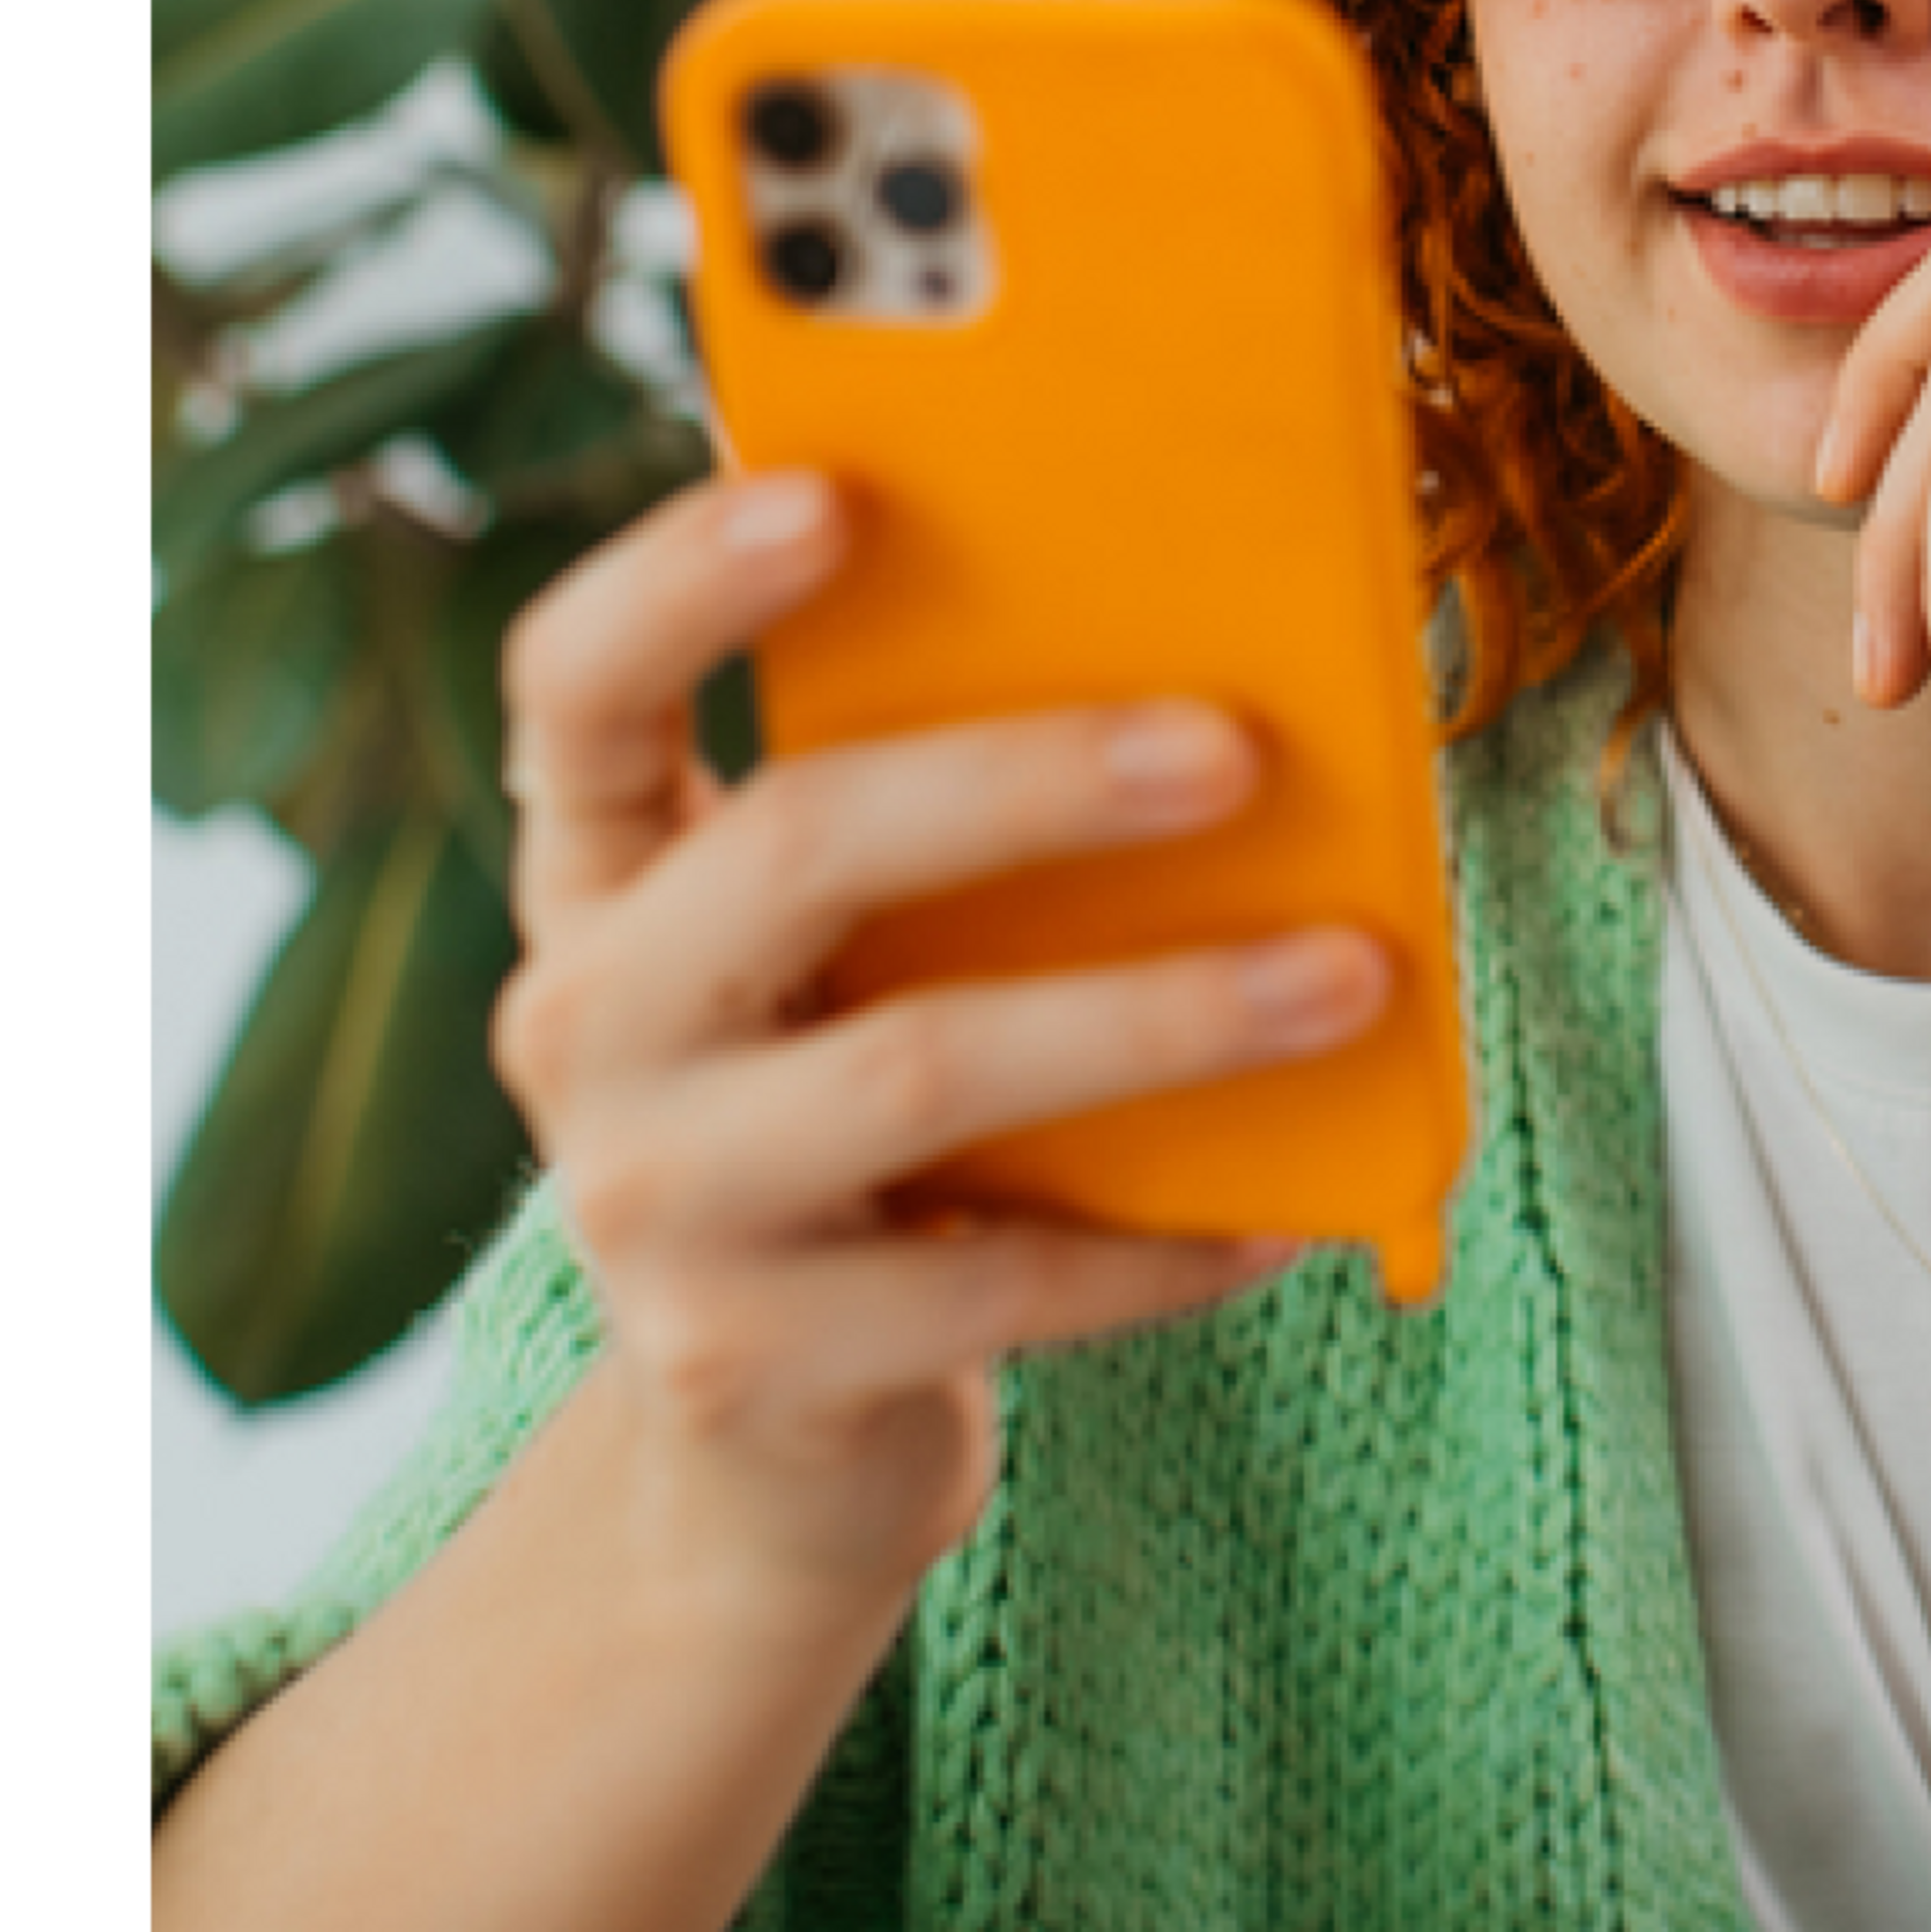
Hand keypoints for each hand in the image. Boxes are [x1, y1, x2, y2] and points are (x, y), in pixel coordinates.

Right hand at [486, 471, 1390, 1617]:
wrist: (783, 1443)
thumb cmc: (876, 1117)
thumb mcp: (860, 957)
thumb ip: (941, 818)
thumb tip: (1202, 649)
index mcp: (603, 875)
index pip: (578, 688)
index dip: (679, 579)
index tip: (830, 488)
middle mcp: (582, 1022)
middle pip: (797, 847)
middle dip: (1031, 783)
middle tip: (1235, 747)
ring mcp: (649, 1205)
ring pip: (922, 1068)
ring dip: (1161, 1015)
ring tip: (1352, 974)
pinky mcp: (742, 1364)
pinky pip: (999, 1281)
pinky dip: (1165, 1239)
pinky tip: (1294, 1207)